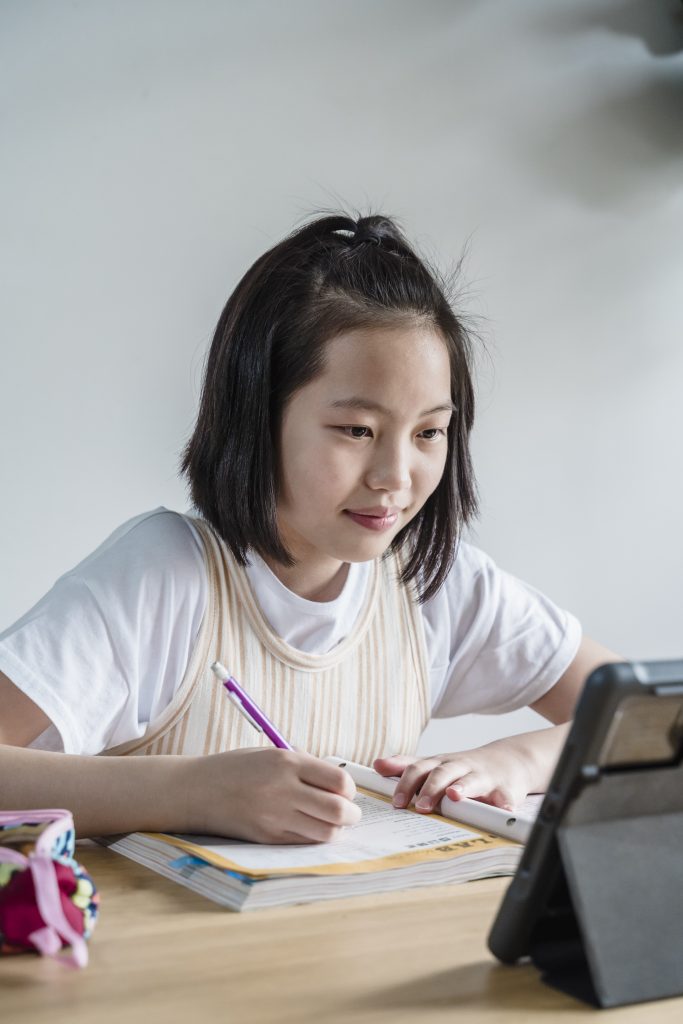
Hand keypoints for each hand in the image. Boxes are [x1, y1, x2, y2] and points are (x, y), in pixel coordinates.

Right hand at [184, 748, 360, 843]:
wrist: (197, 790)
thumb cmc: (236, 768)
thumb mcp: (271, 754)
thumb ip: (304, 765)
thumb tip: (339, 784)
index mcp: (286, 762)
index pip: (338, 781)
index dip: (349, 789)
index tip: (346, 791)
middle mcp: (283, 790)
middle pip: (338, 810)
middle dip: (352, 814)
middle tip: (350, 813)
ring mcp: (275, 817)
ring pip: (326, 832)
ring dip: (336, 830)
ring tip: (333, 824)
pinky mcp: (267, 838)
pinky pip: (304, 843)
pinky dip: (315, 838)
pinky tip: (311, 829)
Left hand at [373, 736, 539, 813]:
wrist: (508, 761)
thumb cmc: (464, 767)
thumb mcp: (435, 764)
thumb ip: (407, 766)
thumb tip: (377, 764)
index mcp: (440, 764)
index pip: (418, 769)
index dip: (405, 783)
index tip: (396, 801)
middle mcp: (459, 767)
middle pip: (441, 774)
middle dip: (429, 789)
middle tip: (419, 806)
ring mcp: (482, 776)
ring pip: (470, 781)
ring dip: (462, 788)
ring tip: (454, 797)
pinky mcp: (504, 789)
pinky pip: (504, 796)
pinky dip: (503, 802)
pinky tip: (502, 809)